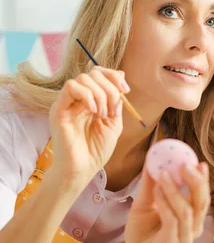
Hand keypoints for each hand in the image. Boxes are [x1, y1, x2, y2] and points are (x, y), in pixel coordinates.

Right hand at [48, 67, 128, 186]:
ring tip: (102, 115)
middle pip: (93, 73)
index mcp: (91, 100)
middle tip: (113, 111)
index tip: (126, 91)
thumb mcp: (114, 124)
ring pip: (83, 78)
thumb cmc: (96, 151)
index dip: (114, 76)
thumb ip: (117, 102)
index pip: (99, 74)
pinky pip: (70, 87)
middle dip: (110, 88)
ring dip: (100, 94)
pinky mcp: (59, 109)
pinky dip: (87, 95)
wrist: (83, 169)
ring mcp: (68, 103)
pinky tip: (93, 111)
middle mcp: (78, 98)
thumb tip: (121, 77)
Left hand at [124, 162, 209, 242]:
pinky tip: (157, 191)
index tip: (198, 161)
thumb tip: (152, 159)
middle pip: (201, 202)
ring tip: (163, 174)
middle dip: (196, 182)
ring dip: (175, 191)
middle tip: (184, 164)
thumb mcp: (145, 203)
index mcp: (191, 216)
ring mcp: (184, 238)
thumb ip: (151, 184)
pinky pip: (172, 222)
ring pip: (186, 211)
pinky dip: (165, 204)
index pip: (202, 195)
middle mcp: (192, 227)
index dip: (202, 178)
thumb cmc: (143, 233)